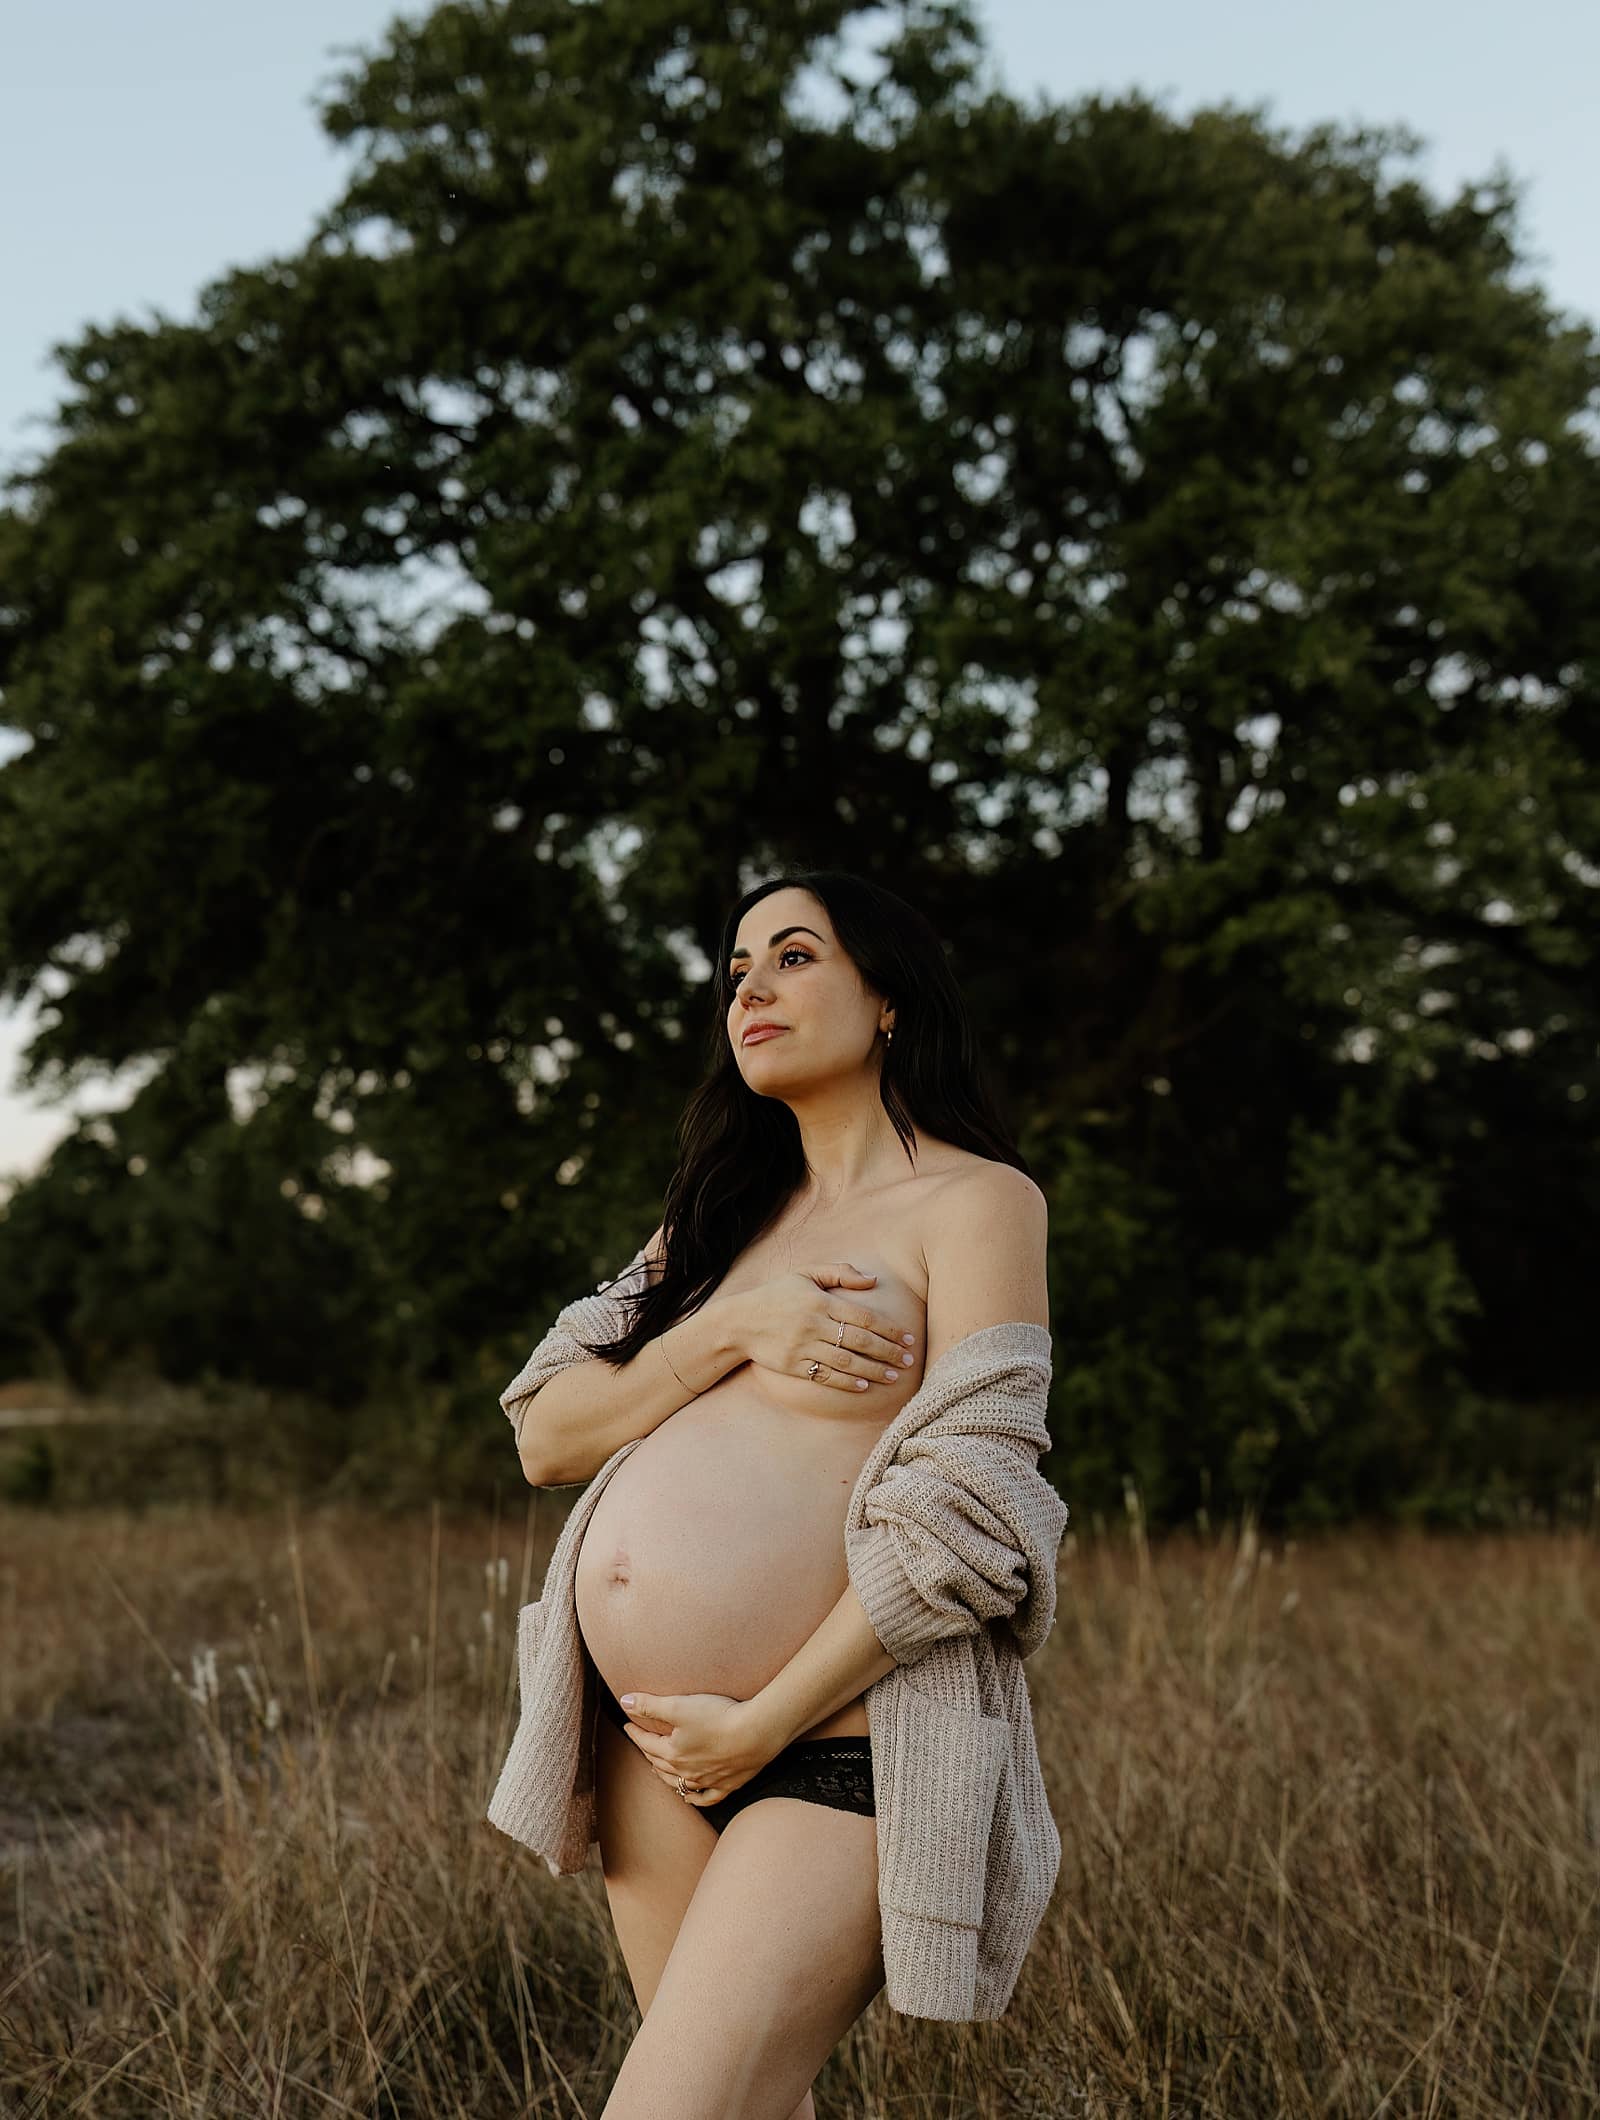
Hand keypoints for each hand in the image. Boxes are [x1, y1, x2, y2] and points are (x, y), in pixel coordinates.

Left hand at [616, 1689, 781, 1807]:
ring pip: (679, 1783)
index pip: (647, 1743)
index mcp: (673, 1753)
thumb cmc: (718, 1717)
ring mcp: (707, 1781)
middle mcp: (687, 1771)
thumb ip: (650, 1705)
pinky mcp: (727, 1785)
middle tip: (643, 1743)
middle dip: (649, 1752)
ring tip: (658, 1768)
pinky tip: (690, 1797)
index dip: (636, 1732)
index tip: (628, 1724)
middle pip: (661, 1763)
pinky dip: (695, 1799)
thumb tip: (624, 1701)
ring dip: (666, 1776)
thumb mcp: (679, 1706)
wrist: (756, 1733)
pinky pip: (706, 1798)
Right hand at [733, 1265, 916, 1397]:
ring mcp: (803, 1347)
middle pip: (860, 1341)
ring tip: (893, 1377)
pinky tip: (863, 1385)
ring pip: (846, 1361)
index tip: (908, 1338)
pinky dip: (846, 1382)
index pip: (864, 1317)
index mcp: (821, 1302)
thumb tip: (873, 1281)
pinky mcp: (794, 1366)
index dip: (889, 1329)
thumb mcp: (805, 1274)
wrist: (739, 1322)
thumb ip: (840, 1272)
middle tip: (908, 1360)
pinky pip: (825, 1376)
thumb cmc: (777, 1295)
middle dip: (888, 1352)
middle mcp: (814, 1325)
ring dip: (873, 1370)